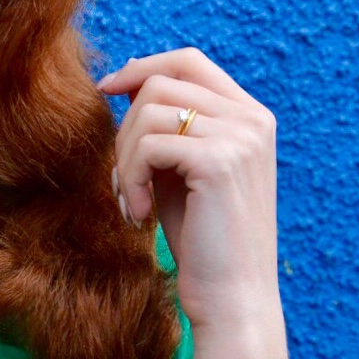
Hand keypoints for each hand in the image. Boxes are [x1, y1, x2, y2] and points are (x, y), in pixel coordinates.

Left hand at [97, 47, 281, 328]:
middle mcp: (252, 119)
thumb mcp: (180, 170)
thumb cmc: (202, 239)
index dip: (141, 67)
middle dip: (125, 129)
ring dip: (124, 159)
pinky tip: (141, 214)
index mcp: (249, 116)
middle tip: (125, 180)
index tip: (106, 89)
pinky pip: (148, 147)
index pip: (188, 61)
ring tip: (133, 201)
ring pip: (148, 113)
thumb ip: (166, 126)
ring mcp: (240, 137)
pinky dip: (131, 179)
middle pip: (160, 83)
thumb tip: (127, 77)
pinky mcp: (219, 161)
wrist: (232, 297)